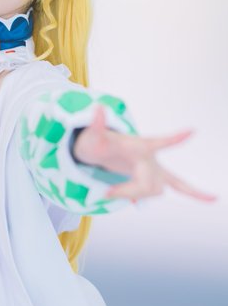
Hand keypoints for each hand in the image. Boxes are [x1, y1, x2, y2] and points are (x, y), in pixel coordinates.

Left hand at [73, 105, 217, 202]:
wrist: (101, 148)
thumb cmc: (99, 142)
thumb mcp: (93, 136)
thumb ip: (96, 125)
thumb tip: (98, 107)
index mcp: (140, 145)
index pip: (159, 142)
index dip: (174, 138)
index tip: (191, 131)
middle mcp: (152, 156)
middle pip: (151, 184)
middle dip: (128, 191)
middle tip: (106, 192)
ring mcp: (156, 166)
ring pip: (156, 190)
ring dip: (133, 194)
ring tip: (112, 191)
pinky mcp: (157, 175)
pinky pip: (180, 186)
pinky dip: (195, 193)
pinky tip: (212, 199)